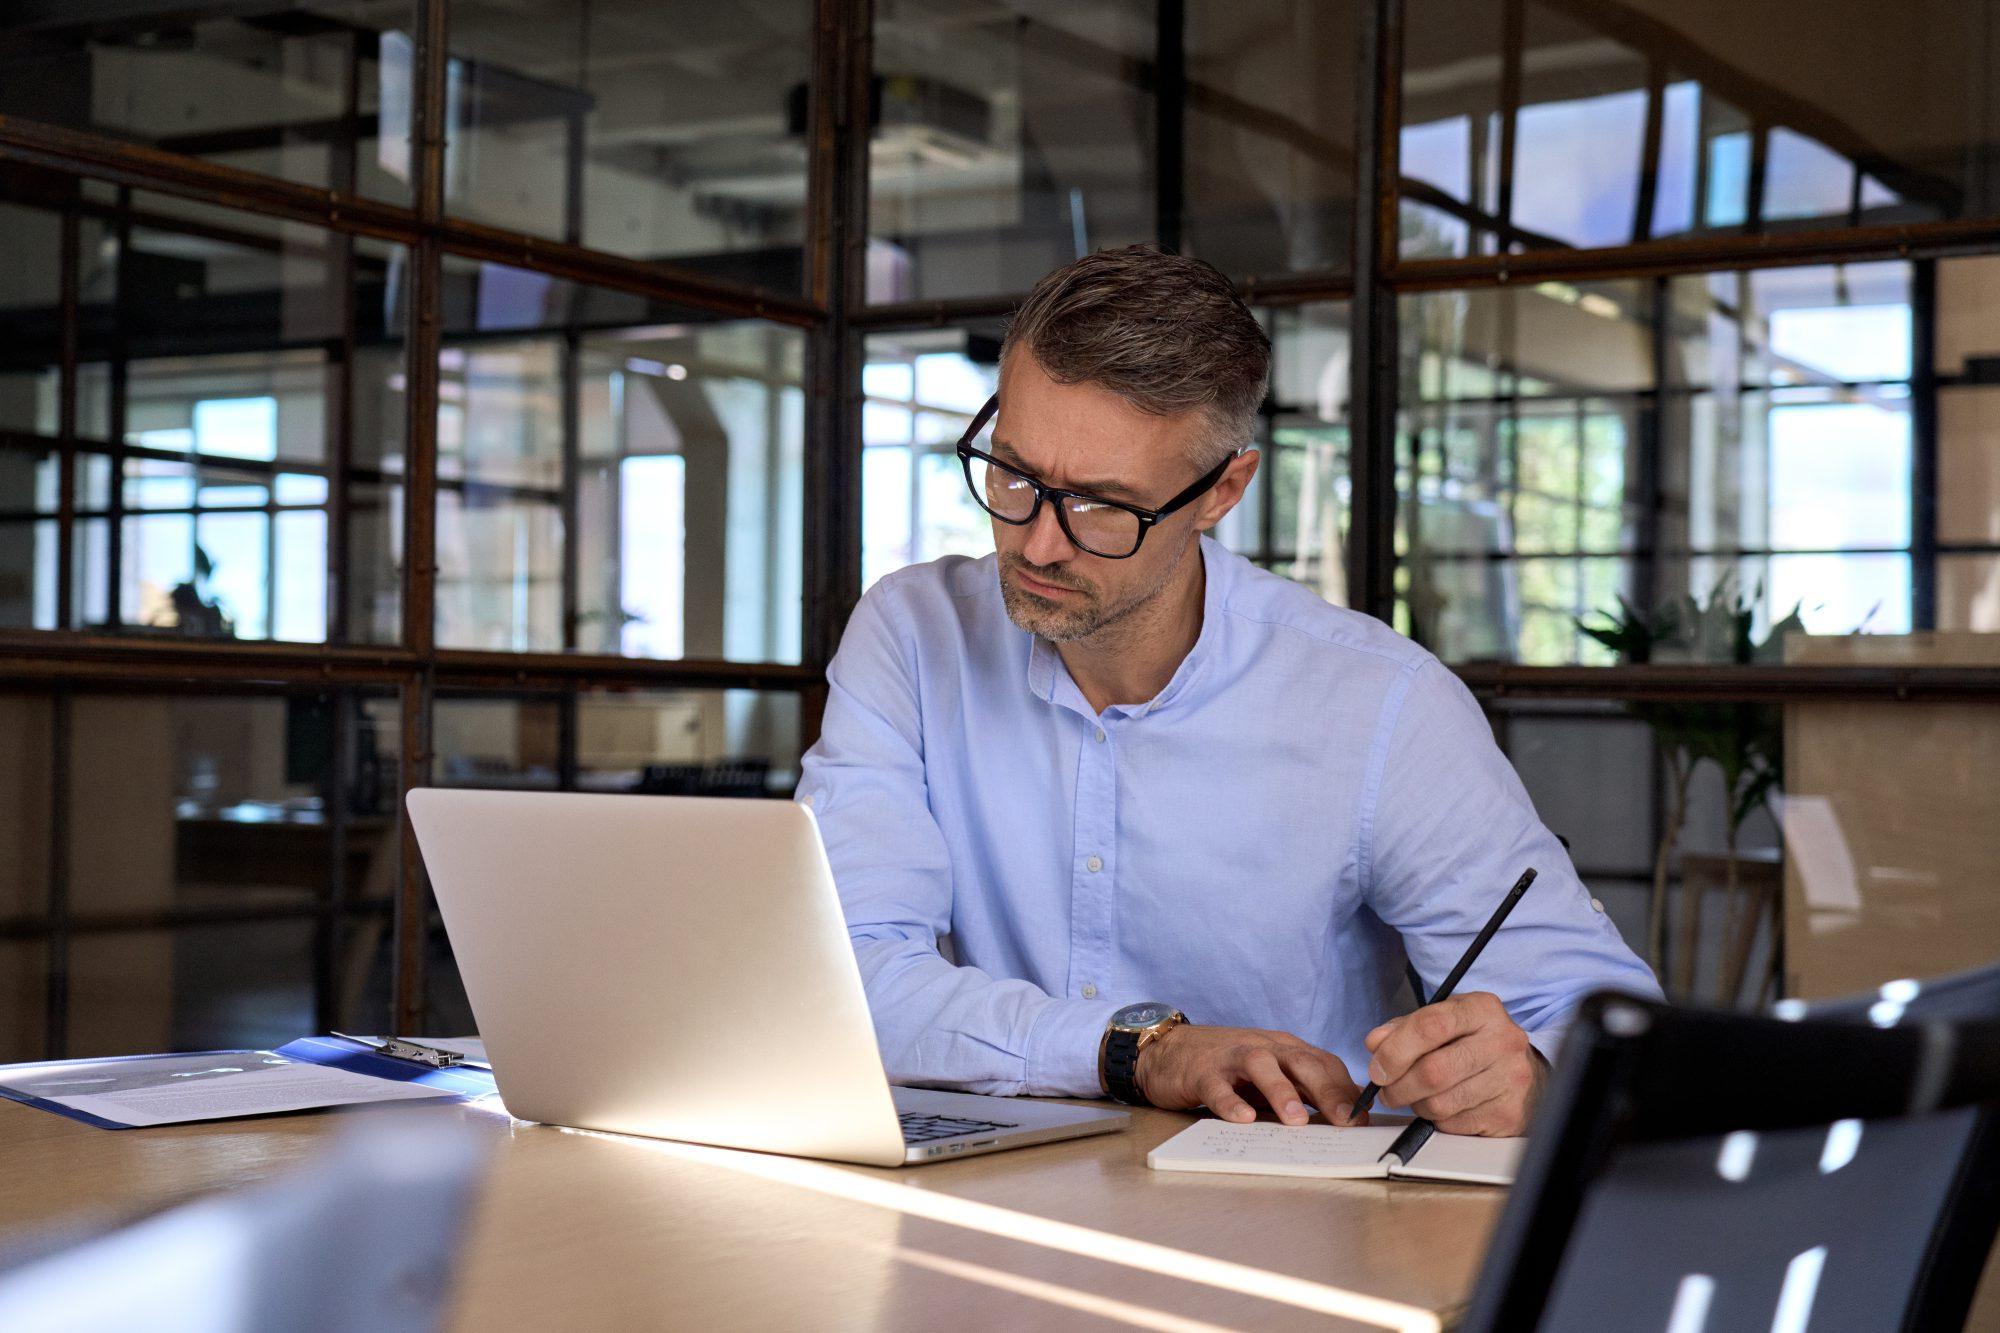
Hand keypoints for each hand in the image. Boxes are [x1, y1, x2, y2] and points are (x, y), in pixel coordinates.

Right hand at [1135, 1024, 1365, 1126]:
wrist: (1169, 1051)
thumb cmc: (1226, 1068)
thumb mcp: (1269, 1077)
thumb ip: (1300, 1092)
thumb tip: (1343, 1119)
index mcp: (1284, 1049)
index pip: (1323, 1063)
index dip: (1345, 1090)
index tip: (1362, 1119)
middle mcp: (1263, 1048)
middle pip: (1300, 1062)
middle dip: (1326, 1091)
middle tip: (1345, 1121)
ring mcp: (1231, 1057)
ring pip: (1261, 1066)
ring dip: (1281, 1092)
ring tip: (1296, 1121)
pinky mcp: (1201, 1072)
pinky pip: (1217, 1086)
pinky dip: (1230, 1102)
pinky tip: (1241, 1119)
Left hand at [1358, 992, 1545, 1136]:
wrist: (1525, 1074)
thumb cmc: (1475, 1044)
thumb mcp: (1445, 1022)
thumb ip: (1405, 1029)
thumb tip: (1375, 1043)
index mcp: (1482, 1010)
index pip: (1431, 1025)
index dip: (1395, 1049)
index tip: (1377, 1067)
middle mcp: (1502, 1041)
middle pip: (1433, 1071)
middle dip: (1398, 1086)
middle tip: (1386, 1090)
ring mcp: (1510, 1079)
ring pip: (1440, 1103)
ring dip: (1416, 1104)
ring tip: (1416, 1096)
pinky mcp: (1508, 1113)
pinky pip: (1454, 1124)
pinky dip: (1437, 1119)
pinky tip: (1444, 1106)